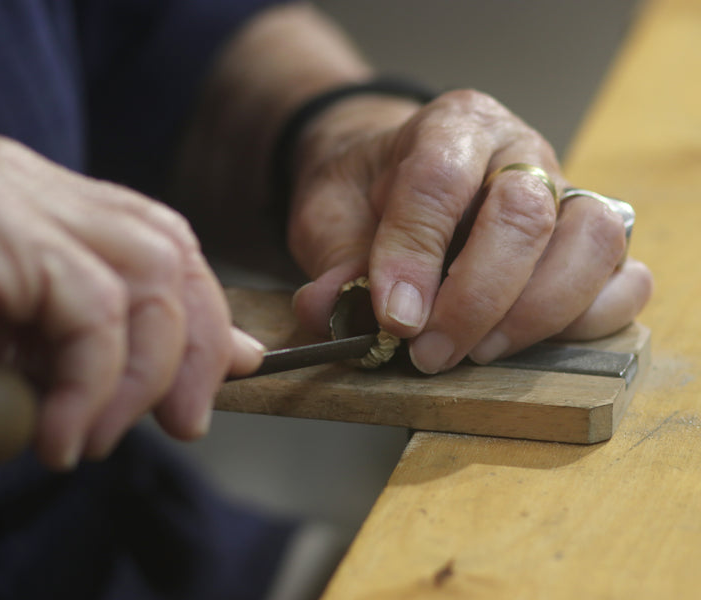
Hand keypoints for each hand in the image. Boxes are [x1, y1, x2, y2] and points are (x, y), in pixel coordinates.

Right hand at [0, 135, 263, 469]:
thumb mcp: (44, 358)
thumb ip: (129, 345)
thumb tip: (230, 354)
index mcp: (37, 200)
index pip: (159, 235)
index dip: (205, 304)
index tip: (231, 367)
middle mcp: (21, 178)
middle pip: (166, 244)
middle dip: (193, 342)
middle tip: (185, 422)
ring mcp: (1, 191)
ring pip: (142, 275)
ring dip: (141, 376)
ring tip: (96, 439)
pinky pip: (90, 307)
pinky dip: (92, 383)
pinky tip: (58, 434)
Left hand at [289, 89, 652, 371]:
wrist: (396, 182)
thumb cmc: (367, 197)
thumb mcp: (329, 217)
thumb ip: (333, 263)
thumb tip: (327, 311)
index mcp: (449, 127)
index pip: (440, 180)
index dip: (415, 254)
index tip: (394, 317)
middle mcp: (517, 151)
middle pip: (524, 214)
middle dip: (475, 299)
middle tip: (430, 351)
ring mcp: (564, 193)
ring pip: (590, 242)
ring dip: (536, 313)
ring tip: (479, 352)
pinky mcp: (590, 241)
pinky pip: (624, 278)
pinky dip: (589, 319)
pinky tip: (531, 343)